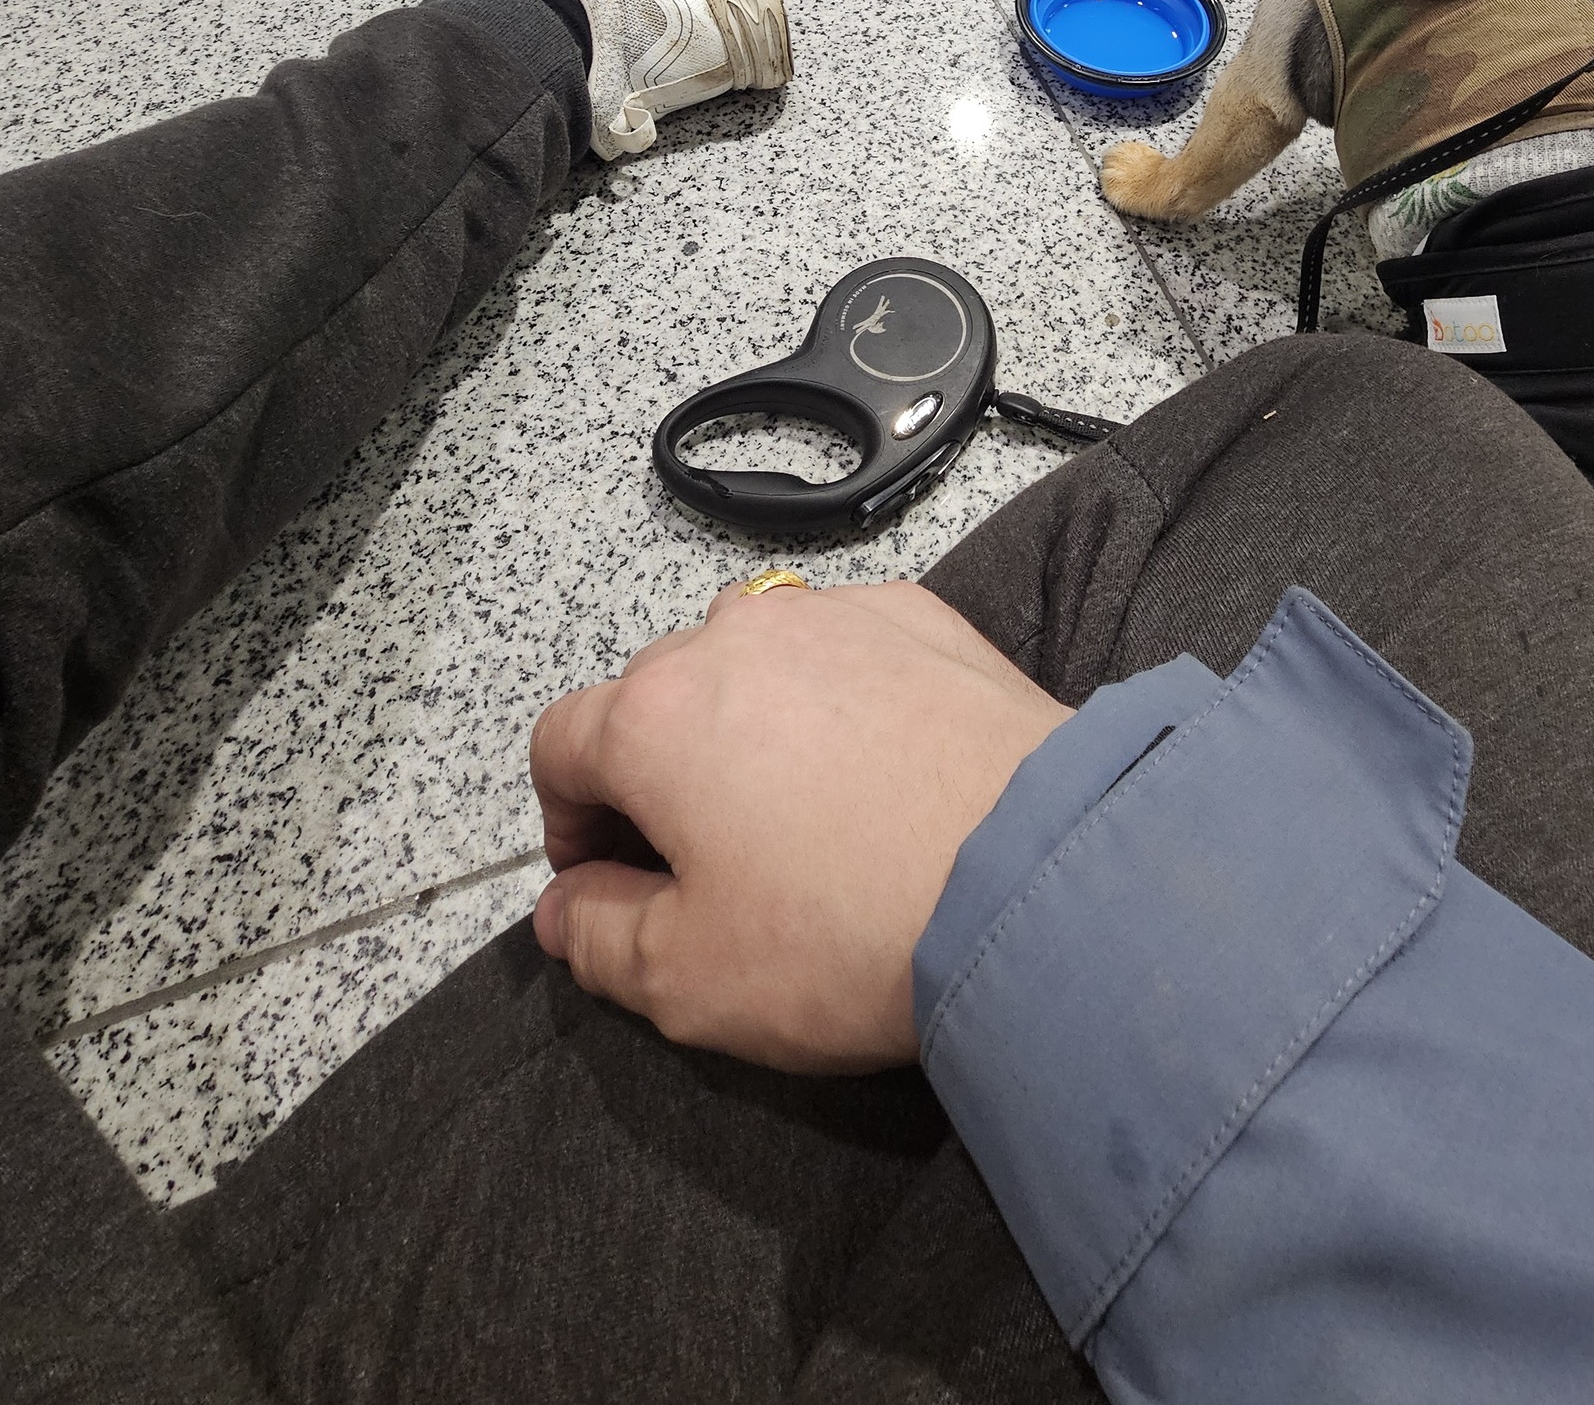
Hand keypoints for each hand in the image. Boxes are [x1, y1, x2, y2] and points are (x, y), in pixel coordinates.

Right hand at [531, 580, 1070, 1070]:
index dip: (566, 820)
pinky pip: (845, 649)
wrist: (1034, 874)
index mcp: (653, 717)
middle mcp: (732, 638)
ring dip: (748, 722)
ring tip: (801, 811)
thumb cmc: (850, 928)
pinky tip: (882, 771)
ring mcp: (832, 615)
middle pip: (654, 695)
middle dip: (657, 773)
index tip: (605, 880)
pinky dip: (842, 697)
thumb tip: (562, 910)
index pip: (559, 745)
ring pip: (751, 659)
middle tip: (703, 864)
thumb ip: (597, 939)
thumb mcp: (689, 978)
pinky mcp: (920, 618)